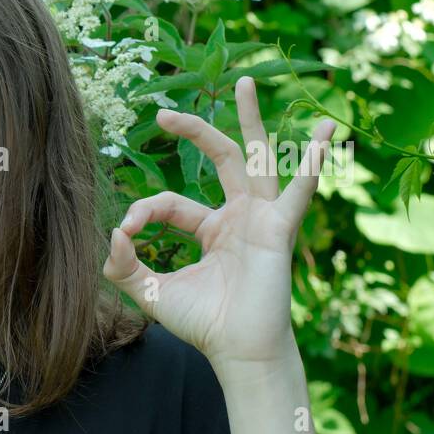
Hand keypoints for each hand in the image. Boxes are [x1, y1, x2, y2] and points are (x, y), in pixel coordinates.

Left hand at [102, 76, 335, 372]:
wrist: (236, 351)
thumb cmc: (203, 322)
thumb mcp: (151, 291)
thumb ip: (125, 265)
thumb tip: (109, 236)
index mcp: (212, 228)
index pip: (170, 201)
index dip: (142, 211)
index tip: (123, 231)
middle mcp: (239, 216)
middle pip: (218, 160)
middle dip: (195, 132)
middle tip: (165, 111)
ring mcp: (261, 218)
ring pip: (254, 159)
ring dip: (250, 121)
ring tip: (246, 82)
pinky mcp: (279, 229)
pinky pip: (299, 189)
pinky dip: (312, 161)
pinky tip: (323, 132)